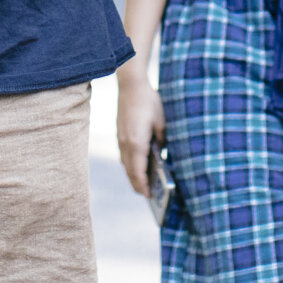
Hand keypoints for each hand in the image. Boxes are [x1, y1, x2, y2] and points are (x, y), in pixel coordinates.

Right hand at [116, 67, 165, 196]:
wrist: (131, 86)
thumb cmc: (149, 102)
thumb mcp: (162, 122)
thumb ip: (162, 140)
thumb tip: (163, 153)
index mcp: (137, 143)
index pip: (138, 172)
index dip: (143, 186)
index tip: (148, 196)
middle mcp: (126, 144)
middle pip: (129, 171)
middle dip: (137, 184)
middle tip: (146, 195)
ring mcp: (120, 139)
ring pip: (125, 164)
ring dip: (132, 175)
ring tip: (142, 183)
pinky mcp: (119, 134)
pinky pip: (123, 155)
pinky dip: (129, 164)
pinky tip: (136, 165)